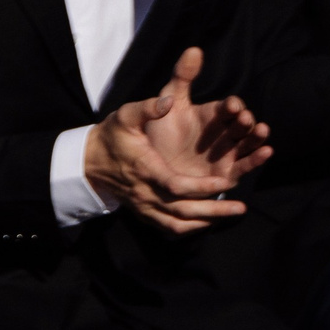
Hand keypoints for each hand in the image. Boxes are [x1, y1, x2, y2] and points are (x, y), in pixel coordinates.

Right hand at [84, 46, 272, 233]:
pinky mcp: (143, 213)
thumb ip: (148, 108)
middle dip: (213, 209)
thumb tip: (168, 101)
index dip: (200, 186)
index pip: (175, 185)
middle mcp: (145, 192)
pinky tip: (208, 222)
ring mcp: (143, 206)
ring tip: (230, 214)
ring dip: (206, 221)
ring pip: (177, 223)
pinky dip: (190, 228)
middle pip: (181, 209)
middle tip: (240, 207)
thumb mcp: (125, 115)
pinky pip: (168, 227)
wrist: (89, 161)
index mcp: (144, 169)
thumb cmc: (112, 136)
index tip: (224, 181)